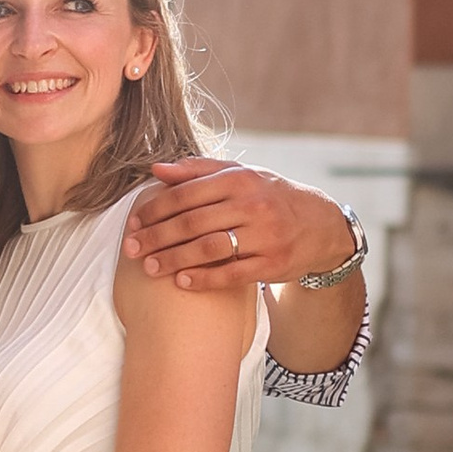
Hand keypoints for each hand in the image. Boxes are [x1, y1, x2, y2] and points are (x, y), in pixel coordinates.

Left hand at [125, 158, 353, 295]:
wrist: (321, 226)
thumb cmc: (271, 197)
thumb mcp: (242, 176)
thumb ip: (199, 171)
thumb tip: (155, 168)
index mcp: (241, 179)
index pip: (187, 193)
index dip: (155, 209)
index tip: (133, 222)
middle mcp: (253, 205)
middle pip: (193, 222)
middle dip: (157, 236)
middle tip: (131, 249)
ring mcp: (265, 236)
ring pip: (209, 248)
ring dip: (174, 259)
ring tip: (149, 268)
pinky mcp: (272, 264)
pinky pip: (231, 274)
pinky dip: (204, 279)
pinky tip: (181, 282)